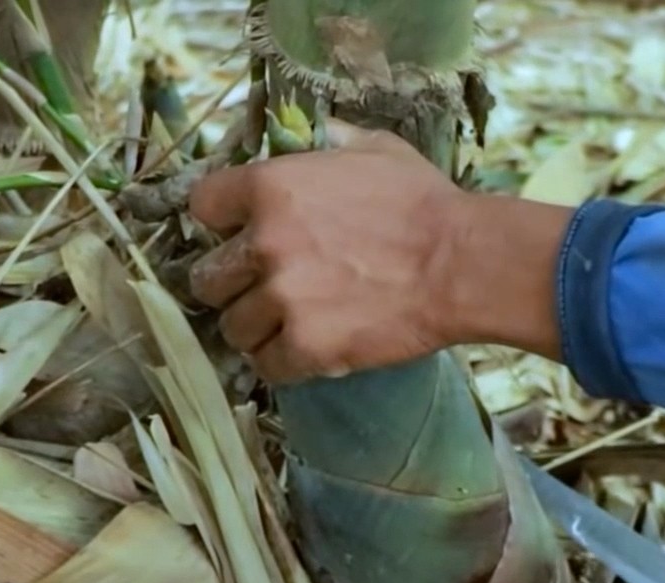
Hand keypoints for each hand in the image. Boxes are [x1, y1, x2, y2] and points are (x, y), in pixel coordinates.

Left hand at [185, 121, 570, 381]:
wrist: (462, 265)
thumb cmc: (425, 204)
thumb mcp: (379, 151)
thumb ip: (337, 143)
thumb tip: (324, 134)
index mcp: (272, 187)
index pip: (203, 206)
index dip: (219, 224)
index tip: (237, 235)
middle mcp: (265, 243)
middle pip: (207, 278)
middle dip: (230, 285)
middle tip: (259, 289)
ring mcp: (282, 298)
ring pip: (233, 328)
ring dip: (255, 328)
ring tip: (284, 325)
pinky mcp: (305, 346)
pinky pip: (266, 365)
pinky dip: (281, 362)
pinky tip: (302, 351)